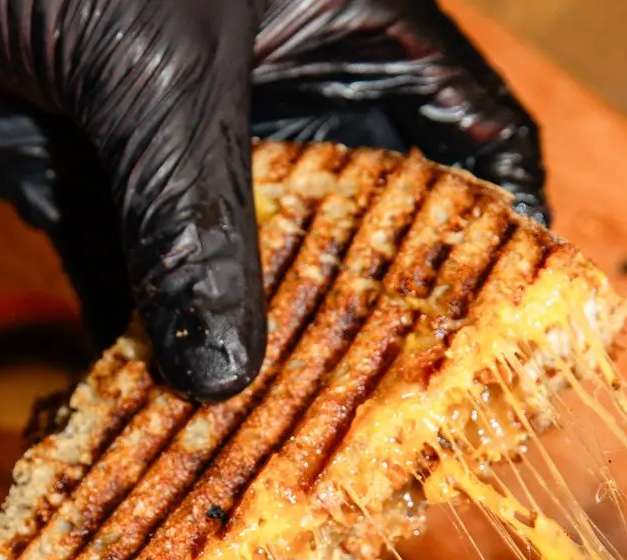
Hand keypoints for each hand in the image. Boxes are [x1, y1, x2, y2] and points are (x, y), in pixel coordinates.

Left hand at [0, 0, 546, 400]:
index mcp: (338, 22)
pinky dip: (144, 358)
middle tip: (391, 426)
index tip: (517, 327)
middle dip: (370, 325)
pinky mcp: (109, 197)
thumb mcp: (147, 72)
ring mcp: (190, 151)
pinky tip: (157, 426)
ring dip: (253, 359)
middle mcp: (279, 94)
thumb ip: (195, 220)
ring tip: (275, 450)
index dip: (504, 222)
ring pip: (253, 275)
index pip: (465, 125)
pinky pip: (146, 292)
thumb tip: (223, 376)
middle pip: (363, 226)